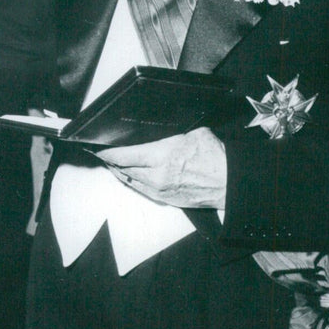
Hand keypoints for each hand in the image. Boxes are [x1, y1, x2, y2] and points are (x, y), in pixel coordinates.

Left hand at [95, 127, 226, 207]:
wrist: (231, 182)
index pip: (124, 155)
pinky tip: (129, 175)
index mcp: (162, 157)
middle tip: (102, 153)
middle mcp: (157, 176)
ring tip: (111, 163)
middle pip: (123, 170)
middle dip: (110, 161)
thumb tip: (159, 129)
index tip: (98, 147)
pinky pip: (141, 190)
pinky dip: (132, 181)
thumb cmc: (216, 157)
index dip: (107, 152)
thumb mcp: (193, 133)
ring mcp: (161, 191)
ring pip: (130, 181)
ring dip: (119, 172)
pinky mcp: (166, 200)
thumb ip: (171, 133)